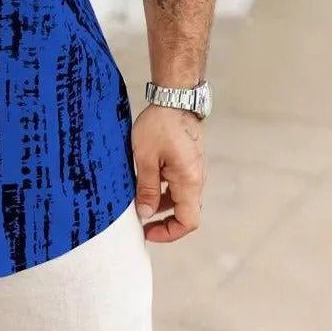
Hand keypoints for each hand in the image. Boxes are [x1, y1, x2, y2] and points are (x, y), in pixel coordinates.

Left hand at [131, 102, 205, 241]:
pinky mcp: (187, 160)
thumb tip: (145, 213)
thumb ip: (146, 188)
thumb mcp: (145, 158)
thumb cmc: (159, 125)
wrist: (175, 97)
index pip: (188, 221)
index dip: (169, 232)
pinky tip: (142, 180)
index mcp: (189, 182)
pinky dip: (162, 187)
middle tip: (138, 219)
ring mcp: (193, 169)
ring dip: (160, 202)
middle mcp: (196, 179)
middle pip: (184, 211)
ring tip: (135, 199)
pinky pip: (177, 182)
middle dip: (162, 219)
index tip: (147, 231)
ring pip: (179, 196)